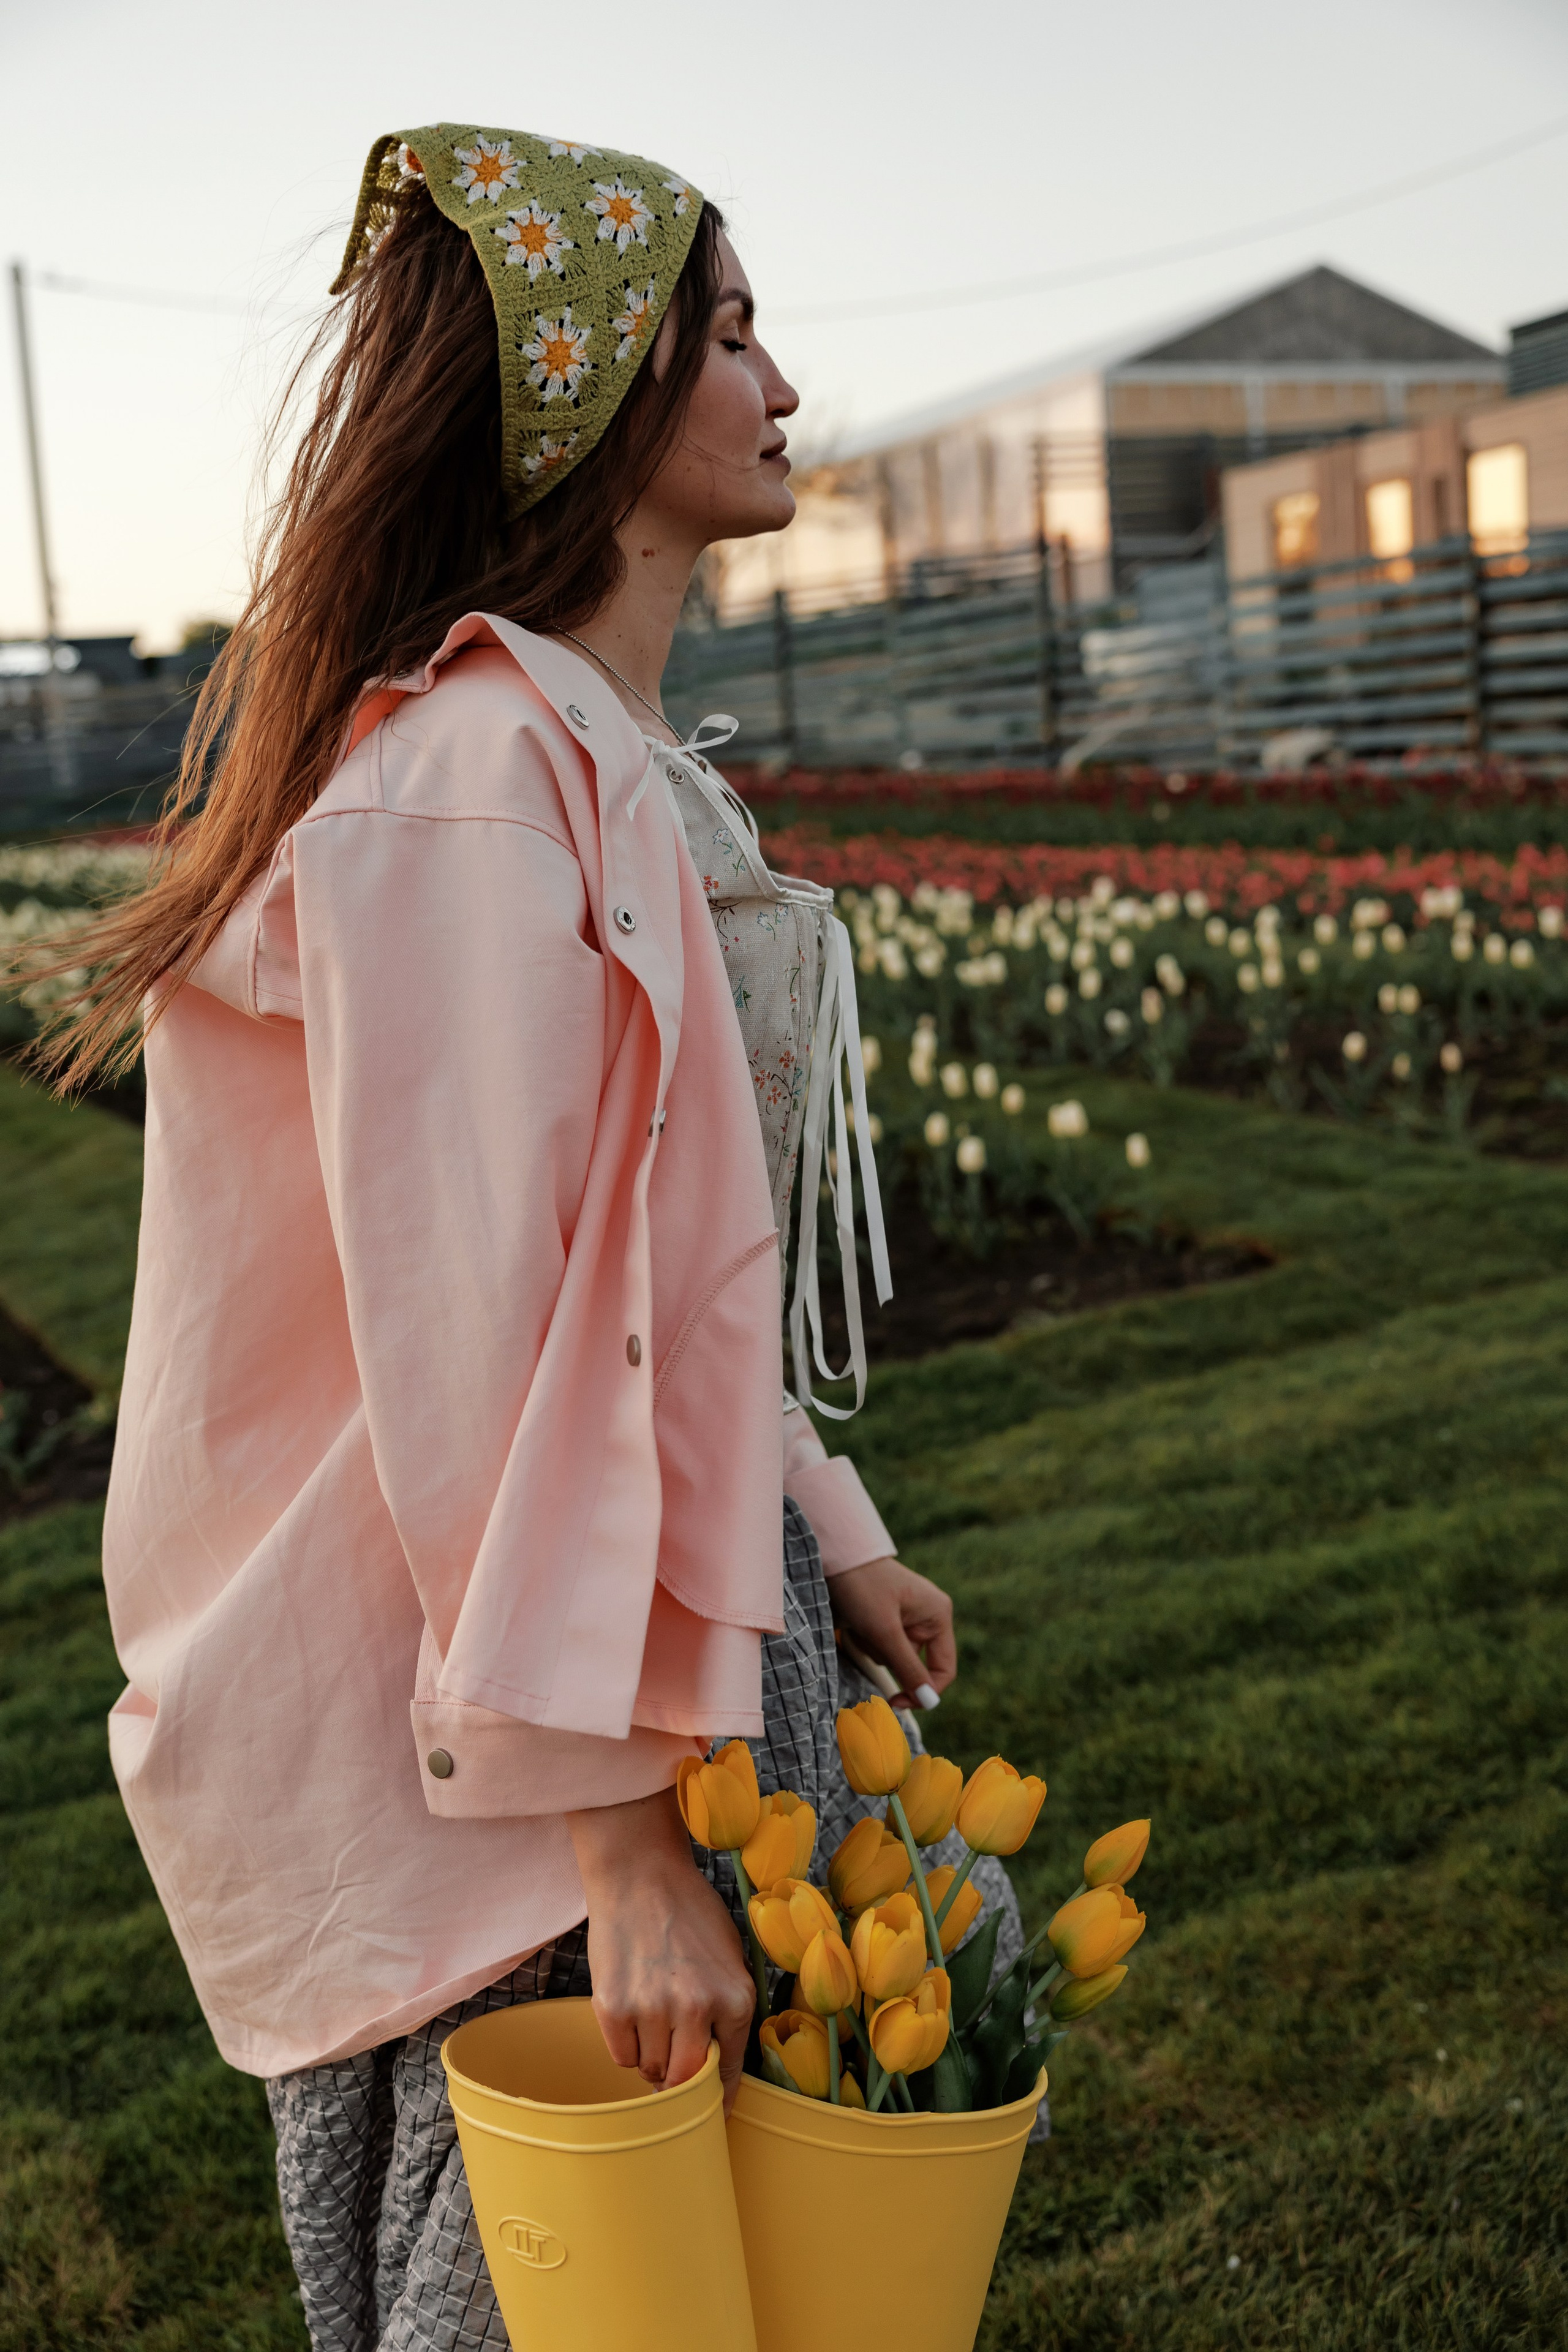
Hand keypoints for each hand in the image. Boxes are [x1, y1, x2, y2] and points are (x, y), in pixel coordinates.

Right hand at [566, 1786, 755, 2113]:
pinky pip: (621, 2056)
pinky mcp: (613, 2007)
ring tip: (651, 2012)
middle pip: (686, 2081)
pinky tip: (630, 2006)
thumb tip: (717, 2069)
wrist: (641, 1875)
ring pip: (652, 2069)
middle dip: (680, 2082)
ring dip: (652, 2055)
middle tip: (672, 2066)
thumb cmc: (690, 1914)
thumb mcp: (729, 1958)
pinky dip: (625, 2043)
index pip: (729, 2071)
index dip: (719, 2098)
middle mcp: (698, 2008)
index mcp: (736, 1998)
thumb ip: (728, 2011)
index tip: (714, 2117)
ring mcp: (653, 2009)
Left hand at [827, 1555, 956, 1708]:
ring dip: (874, 1649)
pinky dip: (866, 1641)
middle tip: (869, 1635)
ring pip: (894, 1658)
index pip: (943, 1670)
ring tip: (860, 1622)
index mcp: (938, 1616)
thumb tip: (929, 1702)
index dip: (924, 1691)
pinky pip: (881, 1646)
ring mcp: (907, 1619)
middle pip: (914, 1665)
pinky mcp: (887, 1620)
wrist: (836, 1557)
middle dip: (888, 1657)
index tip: (895, 1703)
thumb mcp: (885, 1631)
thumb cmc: (863, 1587)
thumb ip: (909, 1668)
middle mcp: (927, 1618)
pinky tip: (856, 1622)